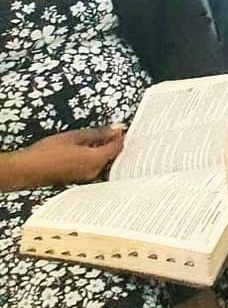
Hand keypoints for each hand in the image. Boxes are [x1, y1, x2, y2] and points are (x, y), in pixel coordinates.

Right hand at [0, 128, 125, 190]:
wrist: (26, 170)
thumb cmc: (46, 153)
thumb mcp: (74, 136)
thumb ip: (98, 133)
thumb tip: (115, 129)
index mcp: (95, 160)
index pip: (118, 148)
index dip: (121, 136)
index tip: (121, 128)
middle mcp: (93, 172)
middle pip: (112, 156)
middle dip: (112, 143)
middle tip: (109, 131)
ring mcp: (86, 178)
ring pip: (102, 161)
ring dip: (102, 150)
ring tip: (93, 138)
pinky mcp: (78, 179)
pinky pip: (92, 166)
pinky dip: (93, 157)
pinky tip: (84, 149)